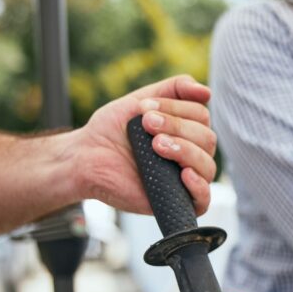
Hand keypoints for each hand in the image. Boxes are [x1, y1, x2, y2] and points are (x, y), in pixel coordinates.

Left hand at [74, 75, 217, 215]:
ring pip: (207, 166)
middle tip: (147, 125)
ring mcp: (184, 179)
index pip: (202, 116)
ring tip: (156, 146)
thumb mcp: (142, 101)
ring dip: (185, 151)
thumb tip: (207, 92)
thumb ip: (174, 89)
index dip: (177, 109)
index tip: (146, 110)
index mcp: (186, 131)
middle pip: (207, 139)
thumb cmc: (112, 131)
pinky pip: (203, 199)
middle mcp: (191, 154)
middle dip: (178, 128)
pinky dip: (198, 186)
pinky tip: (184, 175)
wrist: (85, 158)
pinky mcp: (175, 202)